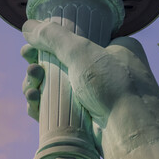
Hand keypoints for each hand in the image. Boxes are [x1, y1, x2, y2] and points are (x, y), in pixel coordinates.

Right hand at [21, 20, 149, 129]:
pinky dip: (44, 105)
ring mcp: (99, 97)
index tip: (31, 47)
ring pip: (59, 88)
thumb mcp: (82, 51)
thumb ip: (53, 37)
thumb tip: (28, 26)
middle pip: (64, 64)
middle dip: (40, 67)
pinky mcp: (89, 120)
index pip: (80, 40)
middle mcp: (110, 71)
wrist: (130, 132)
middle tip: (31, 69)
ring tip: (31, 89)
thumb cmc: (113, 85)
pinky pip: (60, 109)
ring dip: (38, 86)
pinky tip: (33, 103)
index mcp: (117, 48)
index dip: (52, 43)